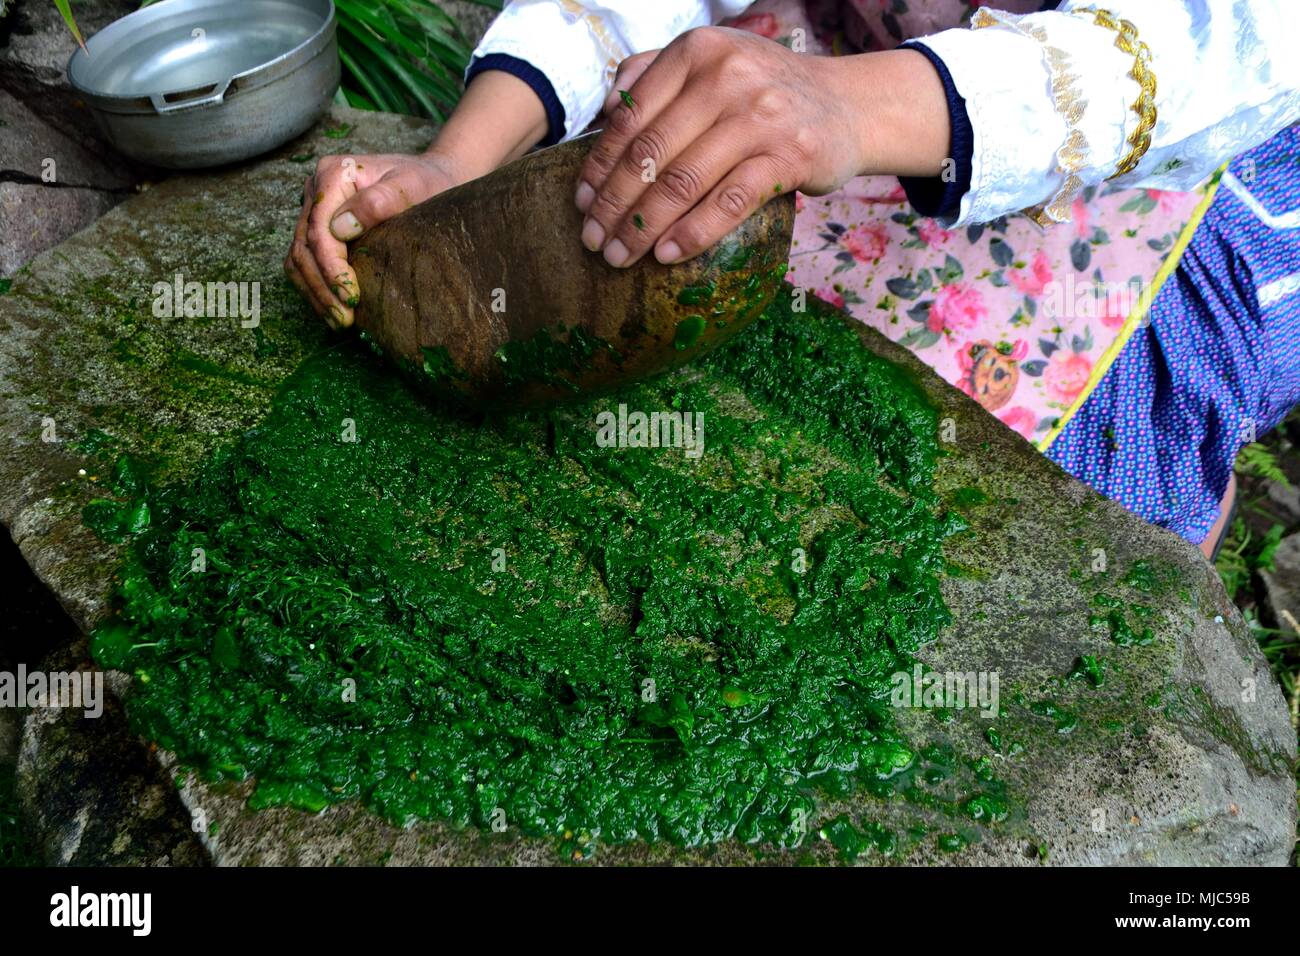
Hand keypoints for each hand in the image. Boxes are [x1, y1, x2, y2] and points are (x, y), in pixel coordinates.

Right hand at [284, 151, 465, 327]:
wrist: (433, 177)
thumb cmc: (426, 182)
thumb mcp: (411, 186)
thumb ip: (380, 201)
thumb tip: (341, 229)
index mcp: (333, 174)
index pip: (319, 230)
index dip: (331, 268)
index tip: (351, 297)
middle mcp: (317, 190)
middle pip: (304, 247)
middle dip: (321, 287)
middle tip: (344, 319)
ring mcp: (315, 208)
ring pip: (299, 257)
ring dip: (315, 292)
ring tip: (338, 320)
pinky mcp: (320, 225)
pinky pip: (306, 260)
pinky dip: (316, 286)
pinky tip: (334, 307)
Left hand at [574, 28, 947, 267]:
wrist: (848, 105)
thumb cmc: (766, 92)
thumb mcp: (713, 62)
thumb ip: (657, 74)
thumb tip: (605, 111)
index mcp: (697, 51)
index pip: (630, 117)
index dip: (599, 166)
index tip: (581, 203)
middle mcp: (726, 76)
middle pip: (650, 154)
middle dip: (614, 205)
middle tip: (594, 241)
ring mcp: (760, 116)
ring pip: (682, 181)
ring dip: (644, 227)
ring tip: (622, 256)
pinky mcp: (788, 156)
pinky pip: (728, 202)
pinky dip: (693, 233)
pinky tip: (668, 255)